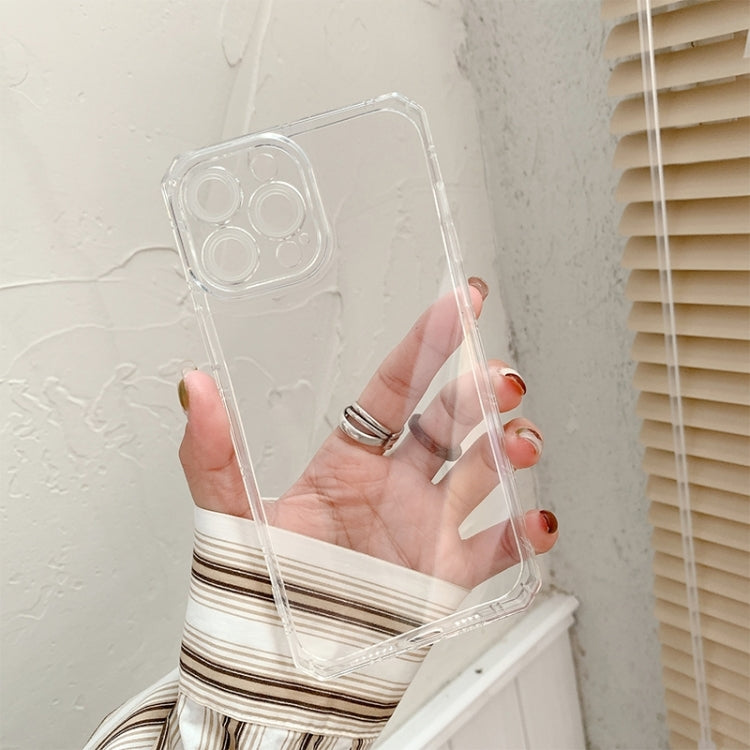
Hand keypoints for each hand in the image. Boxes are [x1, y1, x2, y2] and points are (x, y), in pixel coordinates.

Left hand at [178, 281, 557, 587]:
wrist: (281, 678)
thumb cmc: (256, 595)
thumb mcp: (228, 517)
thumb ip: (211, 453)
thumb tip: (193, 387)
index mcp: (349, 461)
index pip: (395, 388)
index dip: (428, 343)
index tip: (461, 304)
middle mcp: (395, 485)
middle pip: (450, 422)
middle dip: (479, 394)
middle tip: (498, 380)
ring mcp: (426, 526)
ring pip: (483, 473)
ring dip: (509, 450)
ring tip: (519, 442)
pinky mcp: (447, 574)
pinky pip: (498, 547)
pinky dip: (526, 533)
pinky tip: (539, 518)